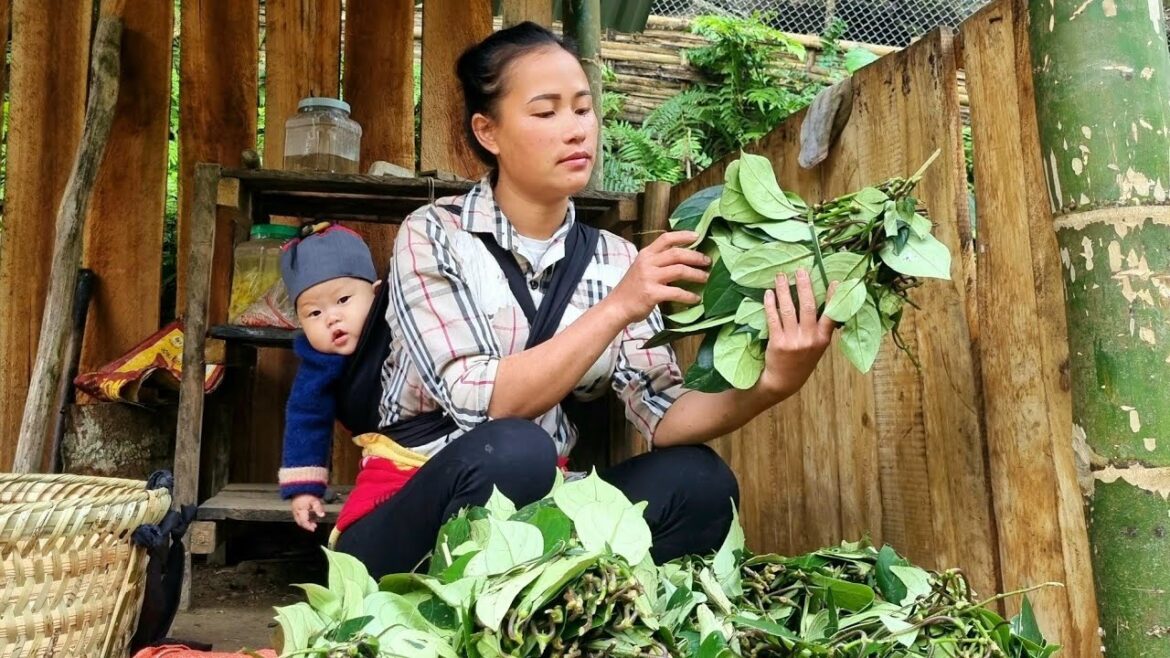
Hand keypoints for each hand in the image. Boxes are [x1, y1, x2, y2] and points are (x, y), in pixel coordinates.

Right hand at [291, 494, 324, 531]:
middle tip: (314, 526)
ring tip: (314, 523)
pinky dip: (304, 519)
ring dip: (306, 522)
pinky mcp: (295, 509)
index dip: (308, 527)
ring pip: (299, 520)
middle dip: (307, 526)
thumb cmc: (307, 494)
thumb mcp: (314, 501)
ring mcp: (295, 511)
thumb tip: (322, 515)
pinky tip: (310, 517)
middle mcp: (296, 512)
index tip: (314, 529)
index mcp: (301, 511)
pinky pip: (299, 517)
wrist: (300, 488)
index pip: (304, 522)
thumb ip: (318, 508)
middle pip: (301, 523)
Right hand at [607, 231, 710, 322]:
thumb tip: (683, 259)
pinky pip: (676, 292)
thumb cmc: (632, 288)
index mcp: (646, 254)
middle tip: (708, 261)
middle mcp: (647, 263)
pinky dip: (689, 296)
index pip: (666, 239)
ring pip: (680, 271)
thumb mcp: (642, 268)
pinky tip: (696, 299)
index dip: (683, 236)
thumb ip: (658, 261)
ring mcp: (649, 277)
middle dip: (696, 256)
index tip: (698, 236)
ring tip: (706, 278)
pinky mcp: (652, 293)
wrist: (617, 306)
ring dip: (696, 274)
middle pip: (677, 254)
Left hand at [756, 269, 837, 398]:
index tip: (835, 281)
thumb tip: (824, 304)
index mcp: (823, 339)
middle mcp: (810, 338)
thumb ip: (821, 329)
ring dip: (784, 290)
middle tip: (800, 270)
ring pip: (789, 309)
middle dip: (804, 285)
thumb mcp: (817, 347)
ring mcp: (793, 340)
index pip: (832, 315)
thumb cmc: (801, 361)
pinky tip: (768, 294)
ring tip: (781, 276)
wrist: (784, 381)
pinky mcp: (777, 342)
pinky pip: (774, 318)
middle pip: (808, 306)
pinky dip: (771, 304)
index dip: (834, 297)